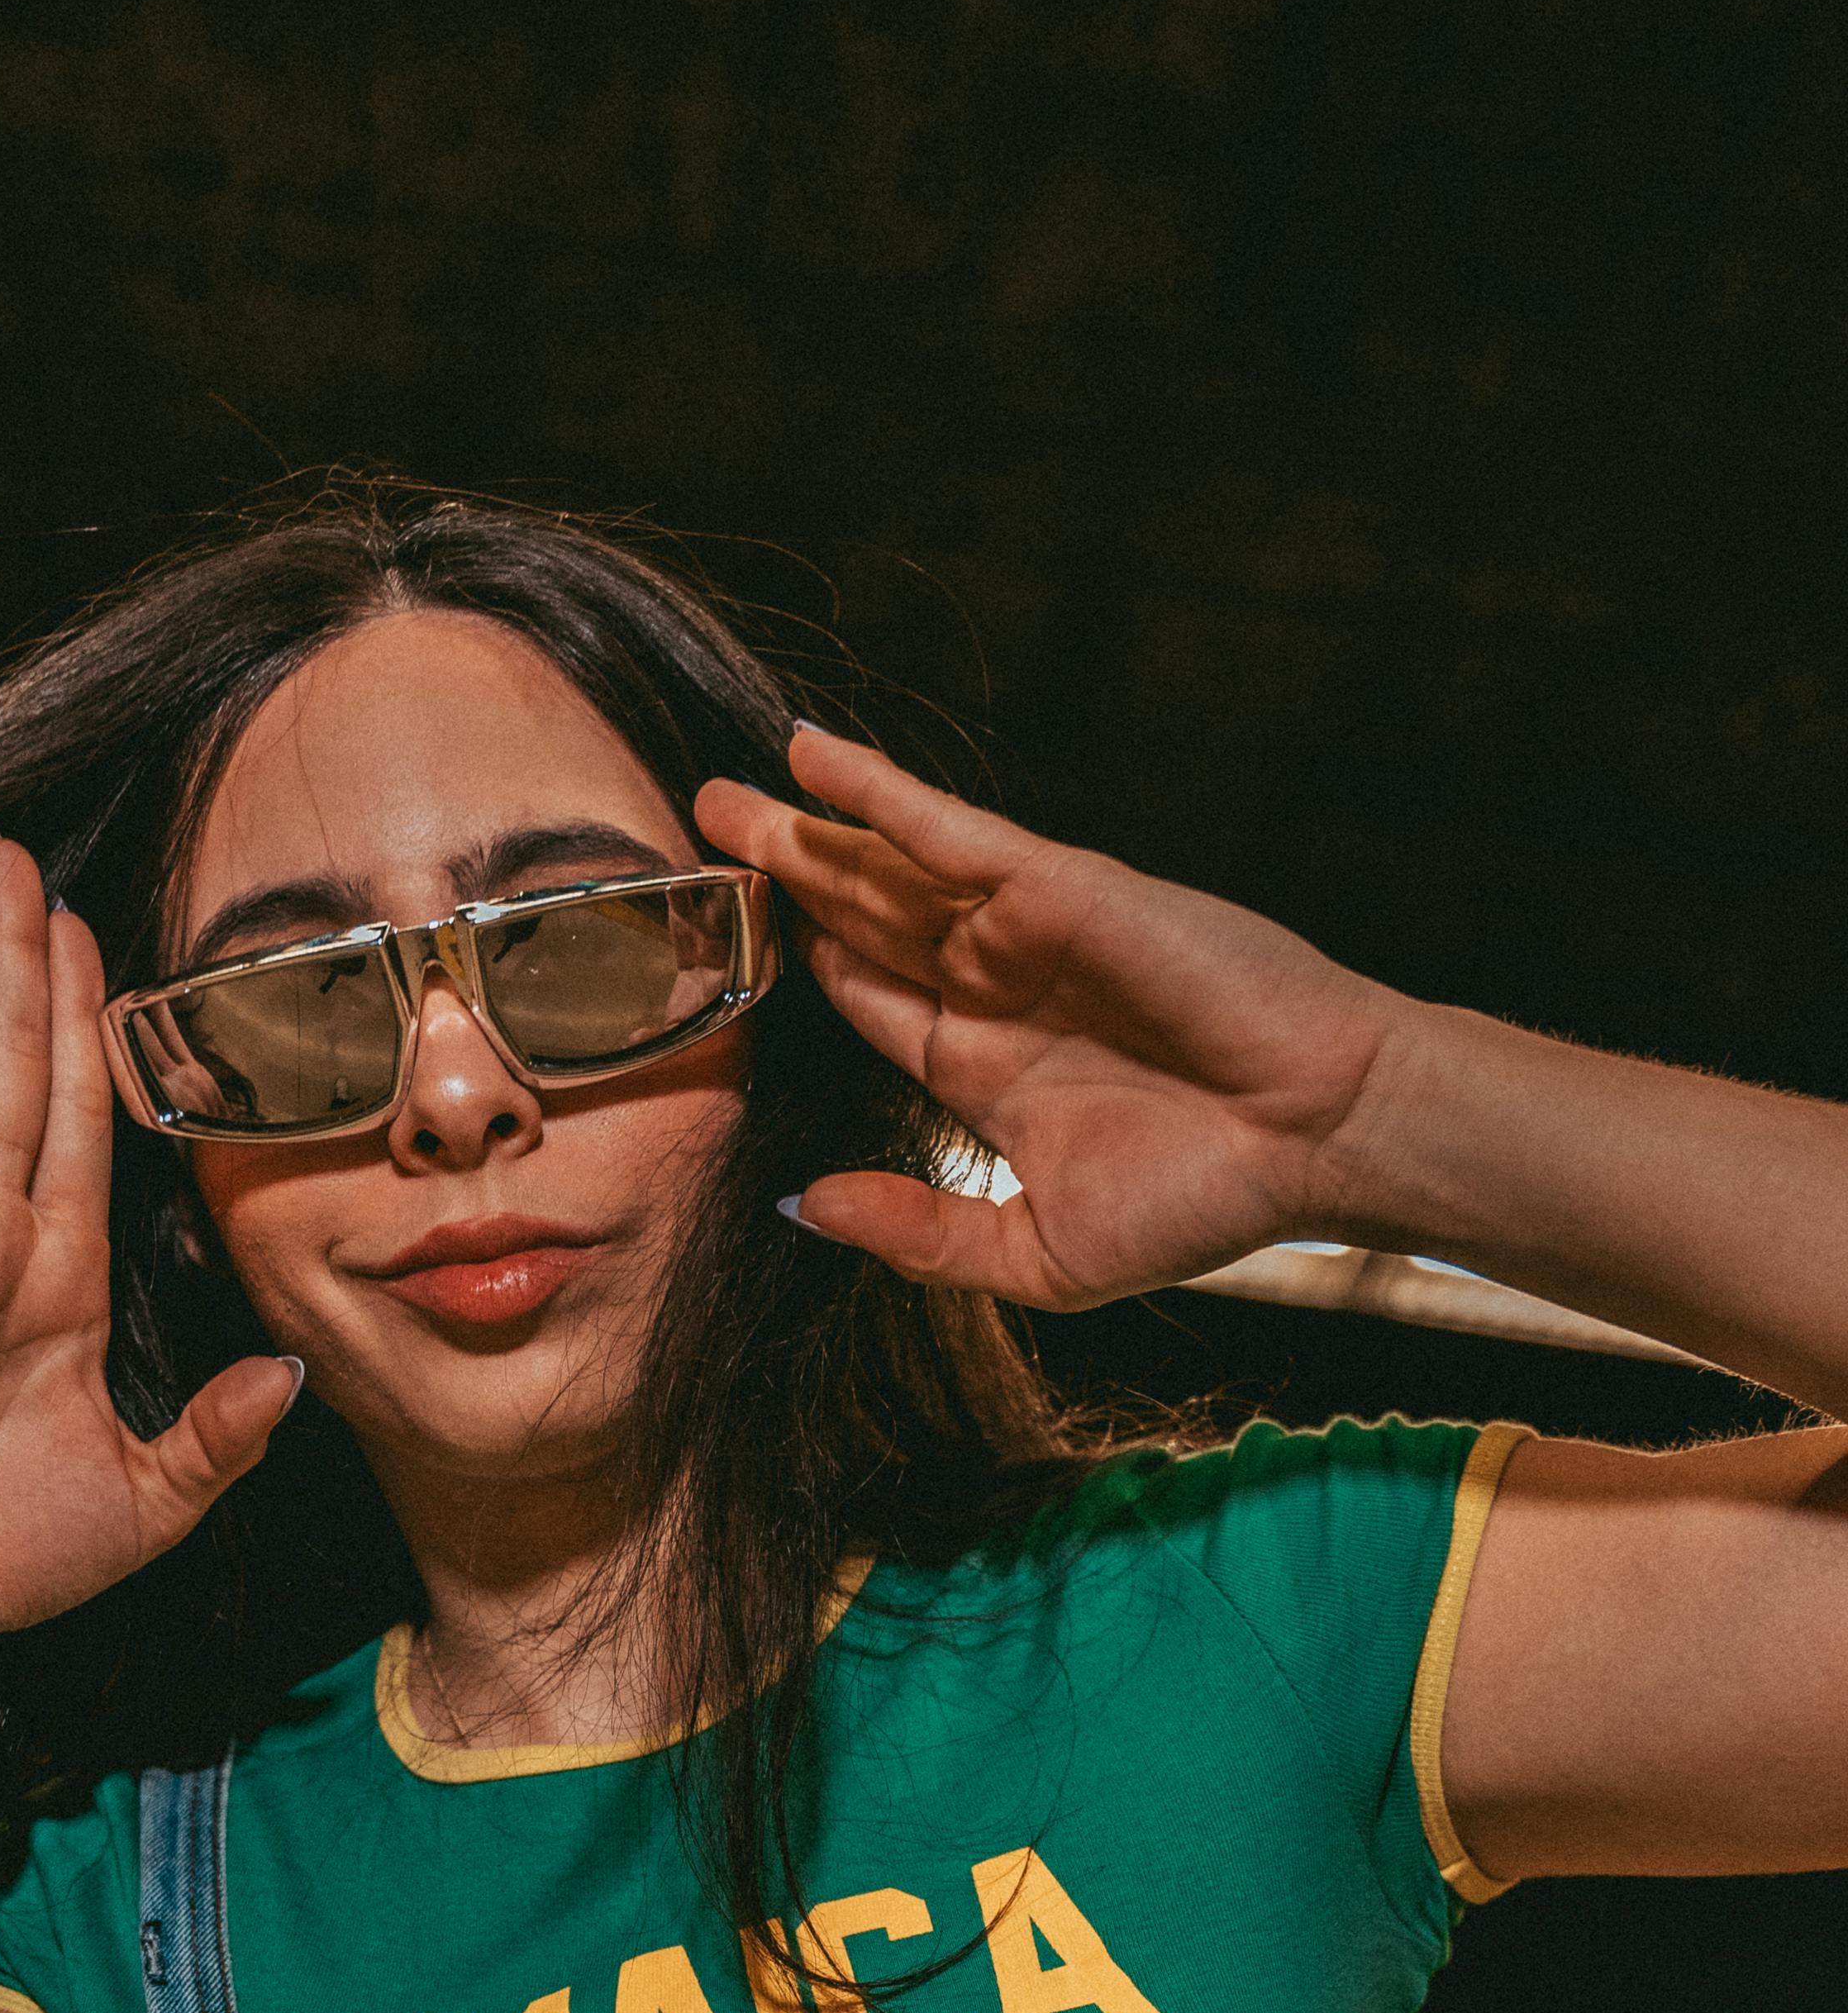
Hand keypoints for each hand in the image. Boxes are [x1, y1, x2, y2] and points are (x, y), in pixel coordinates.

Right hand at [0, 838, 296, 1633]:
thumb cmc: (24, 1557)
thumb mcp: (156, 1497)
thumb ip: (221, 1434)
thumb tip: (291, 1378)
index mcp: (63, 1275)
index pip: (78, 1117)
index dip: (83, 1023)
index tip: (86, 927)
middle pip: (3, 1071)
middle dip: (9, 963)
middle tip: (5, 855)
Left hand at [694, 730, 1404, 1307]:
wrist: (1317, 1141)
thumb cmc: (1202, 1204)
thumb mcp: (1031, 1253)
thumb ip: (917, 1232)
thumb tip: (800, 1207)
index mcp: (986, 1066)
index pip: (866, 1001)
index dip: (793, 966)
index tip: (715, 945)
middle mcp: (997, 986)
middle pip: (860, 919)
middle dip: (780, 877)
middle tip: (694, 834)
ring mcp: (1025, 930)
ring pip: (887, 869)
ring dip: (805, 828)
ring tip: (722, 795)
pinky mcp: (1059, 888)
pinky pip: (946, 830)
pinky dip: (878, 791)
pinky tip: (809, 759)